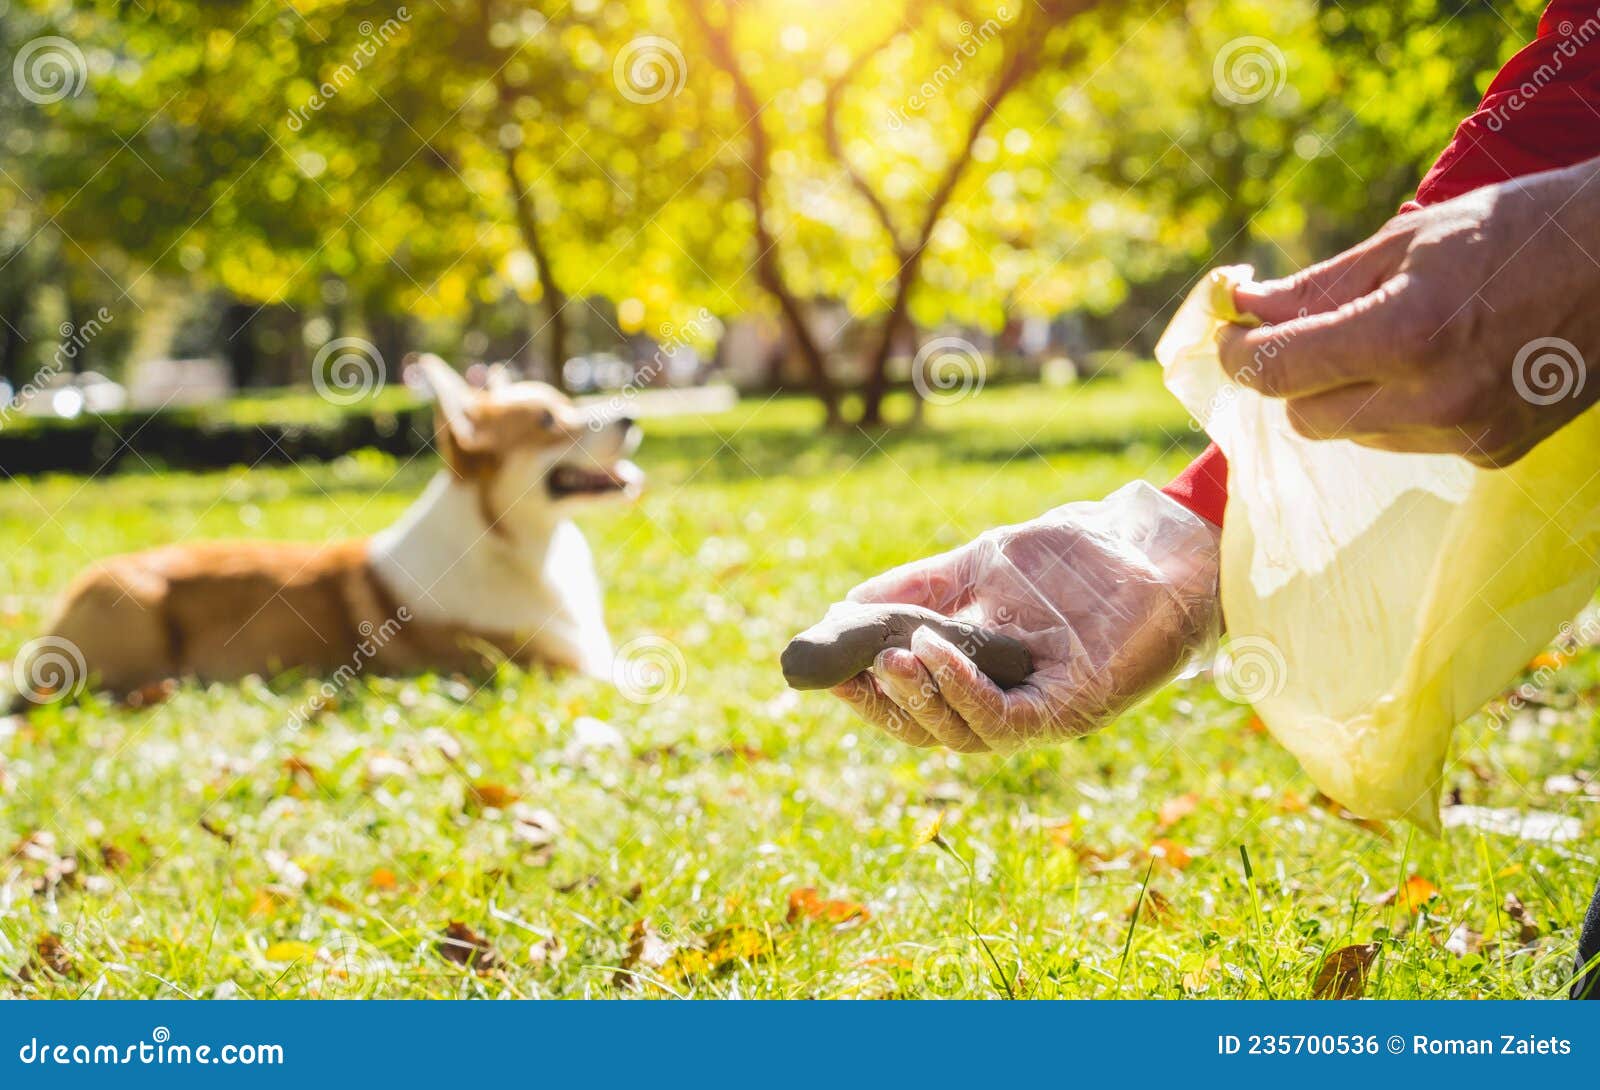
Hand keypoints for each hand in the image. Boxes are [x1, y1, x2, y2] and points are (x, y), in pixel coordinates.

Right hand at [830, 483, 1220, 752]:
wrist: (1151, 543)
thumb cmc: (1073, 557)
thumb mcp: (979, 567)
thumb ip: (917, 590)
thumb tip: (843, 608)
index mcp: (981, 678)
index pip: (912, 703)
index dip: (866, 693)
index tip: (822, 666)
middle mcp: (1008, 705)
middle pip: (929, 729)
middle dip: (885, 703)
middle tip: (852, 665)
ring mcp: (1040, 712)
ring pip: (961, 733)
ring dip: (919, 698)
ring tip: (887, 658)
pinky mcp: (1072, 710)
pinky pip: (1005, 719)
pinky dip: (963, 690)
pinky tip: (933, 652)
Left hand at [1217, 154, 1599, 466]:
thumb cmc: (1523, 228)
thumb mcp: (1409, 241)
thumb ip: (1316, 288)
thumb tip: (1242, 308)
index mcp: (1407, 334)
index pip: (1277, 373)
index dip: (1238, 354)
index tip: (1232, 334)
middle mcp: (1435, 399)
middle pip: (1305, 415)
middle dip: (1294, 375)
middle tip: (1309, 331)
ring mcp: (1467, 433)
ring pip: (1352, 432)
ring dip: (1348, 392)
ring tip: (1400, 335)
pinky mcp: (1491, 453)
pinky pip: (1405, 440)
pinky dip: (1400, 407)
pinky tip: (1443, 361)